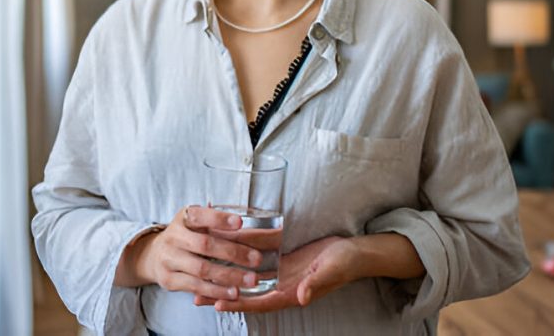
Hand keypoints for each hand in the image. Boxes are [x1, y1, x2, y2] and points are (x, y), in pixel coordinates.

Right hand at [116, 206, 263, 301]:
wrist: (155, 255)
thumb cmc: (186, 237)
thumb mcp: (196, 224)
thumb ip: (216, 225)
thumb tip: (248, 228)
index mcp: (183, 218)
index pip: (200, 215)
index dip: (219, 219)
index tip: (240, 222)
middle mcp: (172, 237)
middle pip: (204, 245)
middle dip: (233, 252)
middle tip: (256, 259)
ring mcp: (168, 259)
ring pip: (202, 269)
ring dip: (229, 275)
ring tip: (250, 280)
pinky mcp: (168, 280)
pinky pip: (196, 287)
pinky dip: (217, 291)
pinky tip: (233, 293)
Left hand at [195, 235, 358, 312]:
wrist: (356, 251)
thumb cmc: (346, 263)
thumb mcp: (330, 272)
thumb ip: (315, 284)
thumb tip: (301, 297)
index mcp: (292, 293)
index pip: (260, 302)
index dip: (239, 303)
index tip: (218, 304)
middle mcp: (282, 284)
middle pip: (247, 291)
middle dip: (223, 294)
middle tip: (197, 295)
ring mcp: (282, 271)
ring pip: (248, 275)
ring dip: (227, 275)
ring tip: (203, 276)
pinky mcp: (284, 257)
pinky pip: (258, 258)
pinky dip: (241, 256)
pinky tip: (225, 251)